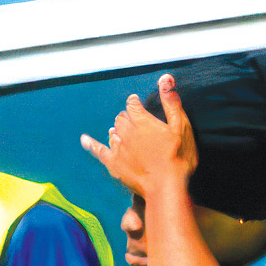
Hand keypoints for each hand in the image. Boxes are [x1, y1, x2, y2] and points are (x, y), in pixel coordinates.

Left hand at [81, 70, 199, 203]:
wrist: (166, 187)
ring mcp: (118, 147)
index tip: (138, 104)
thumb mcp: (181, 126)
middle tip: (138, 125)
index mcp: (142, 120)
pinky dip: (91, 144)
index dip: (136, 103)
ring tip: (126, 134)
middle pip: (121, 118)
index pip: (132, 103)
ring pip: (113, 132)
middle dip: (128, 118)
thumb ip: (171, 102)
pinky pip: (98, 150)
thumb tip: (165, 78)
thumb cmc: (178, 157)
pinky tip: (84, 140)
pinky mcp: (113, 163)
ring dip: (118, 130)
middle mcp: (126, 131)